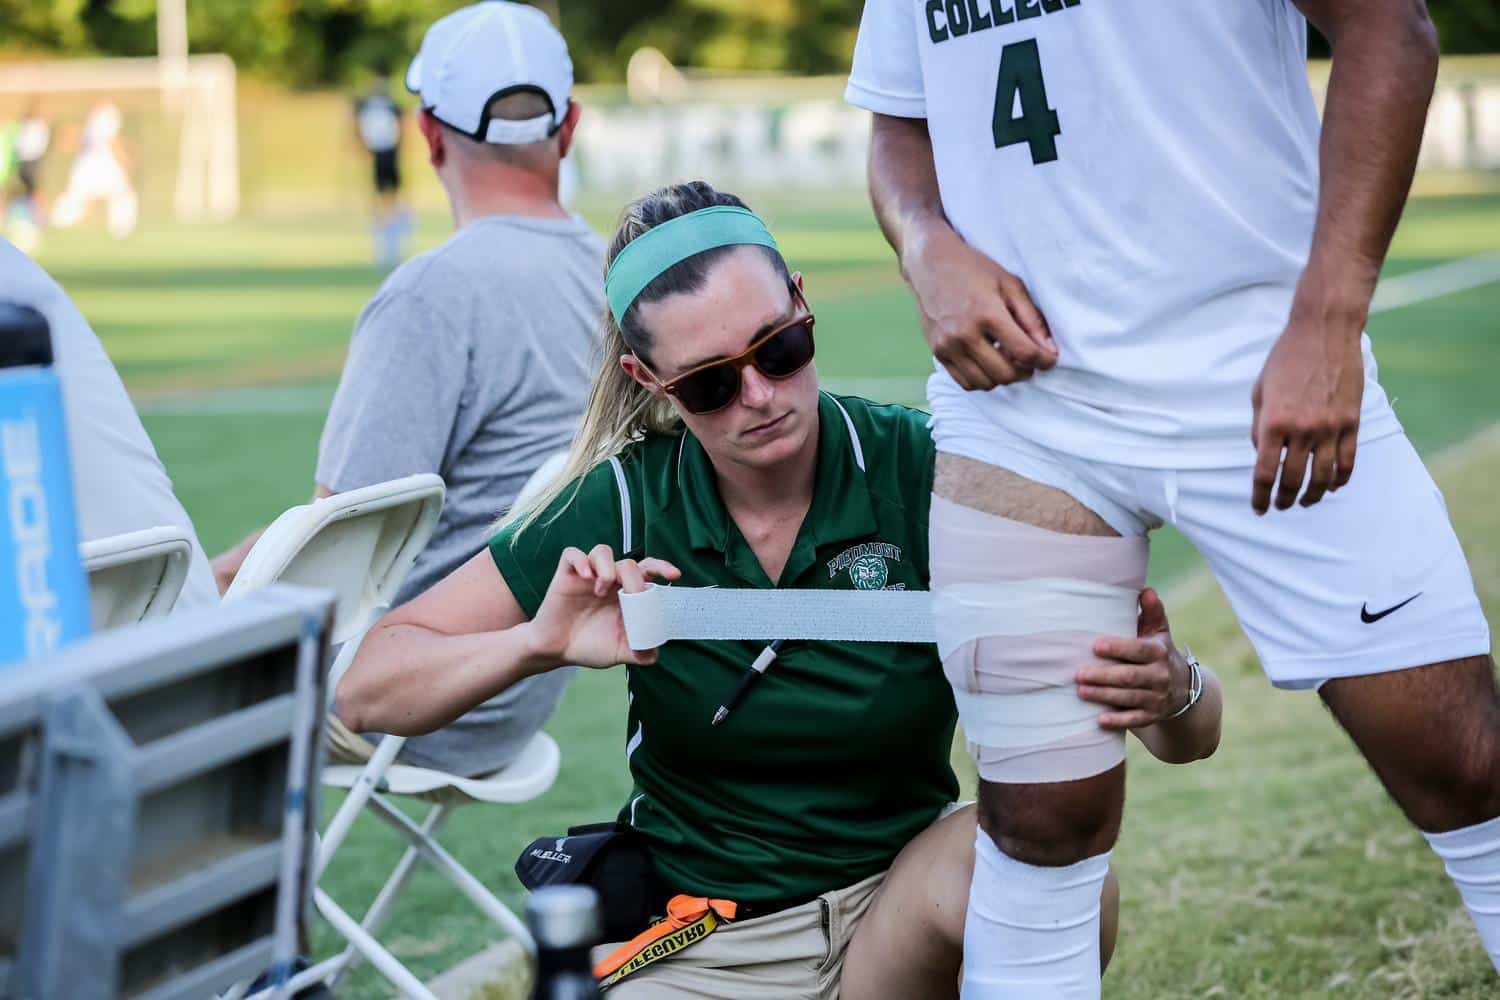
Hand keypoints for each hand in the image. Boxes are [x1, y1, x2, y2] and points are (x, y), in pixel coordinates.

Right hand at [526, 544, 680, 669]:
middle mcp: (610, 581)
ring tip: (601, 590)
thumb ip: (640, 652)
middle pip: (629, 563)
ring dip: (607, 567)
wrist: (557, 651)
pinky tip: (585, 577)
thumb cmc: (590, 646)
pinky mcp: (566, 575)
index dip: (662, 567)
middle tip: (629, 597)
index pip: (648, 570)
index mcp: (626, 594)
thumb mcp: (619, 652)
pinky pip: (572, 554)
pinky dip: (581, 561)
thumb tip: (655, 653)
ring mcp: (588, 576)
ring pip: (603, 551)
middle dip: (633, 578)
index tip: (674, 575)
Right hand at [902, 223, 1057, 389]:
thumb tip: (1048, 350)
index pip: (1024, 352)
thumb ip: (1031, 319)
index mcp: (987, 313)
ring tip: (1008, 360)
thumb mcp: (1010, 285)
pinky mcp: (938, 352)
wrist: (930, 264)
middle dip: (1025, 371)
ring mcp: (948, 346)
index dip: (1044, 361)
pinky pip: (965, 382)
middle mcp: (965, 334)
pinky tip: (989, 363)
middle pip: (1006, 373)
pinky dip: (982, 379)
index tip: (1049, 359)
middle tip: (1029, 361)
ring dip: (1003, 377)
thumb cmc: (974, 270)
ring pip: (986, 383)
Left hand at [1076, 588, 1188, 730]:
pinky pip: (1135, 720)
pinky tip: (1099, 720)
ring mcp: (1157, 698)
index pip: (1138, 649)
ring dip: (1104, 696)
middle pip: (1130, 677)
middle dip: (1104, 676)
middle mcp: (1160, 676)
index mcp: (1159, 652)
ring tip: (1080, 691)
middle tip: (1078, 674)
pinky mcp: (1152, 716)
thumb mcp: (1158, 631)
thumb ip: (1152, 612)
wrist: (1182, 688)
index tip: (1095, 645)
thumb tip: (1146, 590)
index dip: (1118, 648)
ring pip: (1129, 698)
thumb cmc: (1158, 652)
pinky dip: (1118, 721)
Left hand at [1250, 313, 1364, 513]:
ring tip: (1304, 502)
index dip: (1260, 496)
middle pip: (1293, 480)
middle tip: (1279, 507)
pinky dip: (1340, 479)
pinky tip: (1331, 486)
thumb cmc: (1285, 360)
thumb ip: (1260, 427)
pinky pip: (1348, 461)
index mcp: (1274, 422)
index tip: (1258, 508)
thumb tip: (1263, 456)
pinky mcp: (1351, 422)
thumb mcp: (1260, 392)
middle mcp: (1302, 429)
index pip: (1264, 473)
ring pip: (1323, 477)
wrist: (1324, 332)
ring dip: (1312, 495)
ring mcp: (1330, 427)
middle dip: (1284, 500)